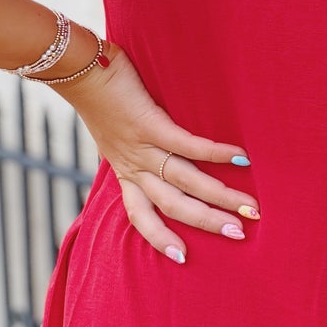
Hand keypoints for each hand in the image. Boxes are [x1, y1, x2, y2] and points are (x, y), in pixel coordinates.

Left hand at [62, 42, 256, 263]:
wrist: (76, 69)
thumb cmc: (99, 96)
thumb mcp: (114, 134)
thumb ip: (134, 147)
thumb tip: (159, 153)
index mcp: (124, 171)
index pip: (140, 216)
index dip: (159, 238)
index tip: (183, 257)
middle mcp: (133, 166)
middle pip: (173, 206)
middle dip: (208, 222)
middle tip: (240, 234)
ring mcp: (141, 146)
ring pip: (185, 181)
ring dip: (220, 196)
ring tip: (250, 207)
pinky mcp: (149, 123)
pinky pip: (187, 145)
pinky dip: (216, 153)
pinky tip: (241, 158)